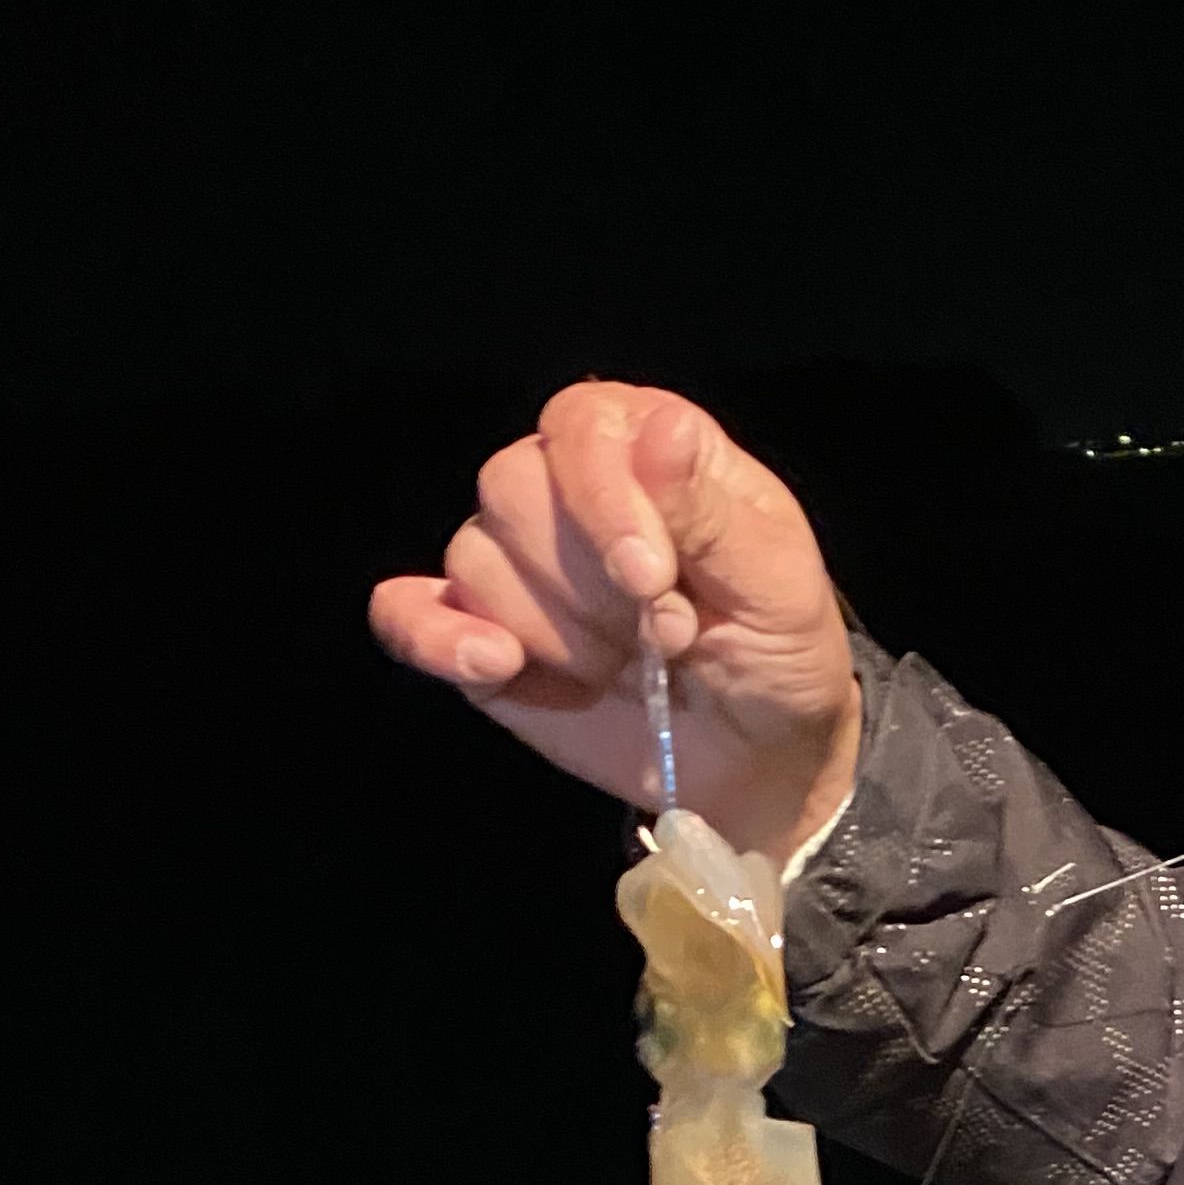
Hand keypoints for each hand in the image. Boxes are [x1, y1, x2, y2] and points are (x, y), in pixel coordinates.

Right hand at [369, 383, 862, 863]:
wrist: (758, 759)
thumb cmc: (778, 654)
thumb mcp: (777, 584)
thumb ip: (712, 511)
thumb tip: (659, 430)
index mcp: (642, 446)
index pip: (580, 425)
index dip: (604, 499)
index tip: (652, 578)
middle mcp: (565, 487)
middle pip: (512, 488)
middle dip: (588, 582)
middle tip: (663, 638)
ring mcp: (515, 562)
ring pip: (475, 558)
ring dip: (555, 633)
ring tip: (620, 667)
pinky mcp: (476, 632)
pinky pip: (405, 612)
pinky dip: (434, 638)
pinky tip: (494, 665)